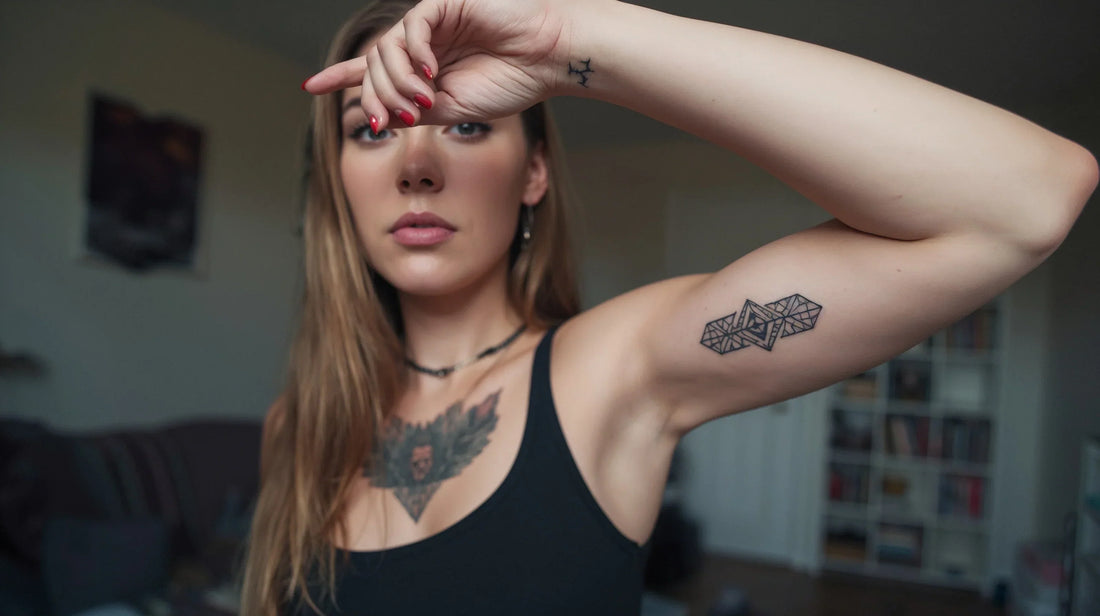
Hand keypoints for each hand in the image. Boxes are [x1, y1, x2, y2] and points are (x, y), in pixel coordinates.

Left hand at [304, 0, 575, 128]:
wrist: (549, 60)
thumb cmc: (512, 82)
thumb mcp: (453, 109)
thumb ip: (415, 109)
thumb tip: (380, 114)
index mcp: (427, 65)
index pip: (375, 69)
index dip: (342, 75)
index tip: (311, 87)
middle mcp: (424, 41)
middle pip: (375, 65)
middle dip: (379, 96)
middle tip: (399, 118)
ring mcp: (433, 20)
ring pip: (386, 48)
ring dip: (397, 81)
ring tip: (424, 98)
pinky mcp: (445, 3)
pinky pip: (410, 28)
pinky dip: (413, 54)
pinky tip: (430, 72)